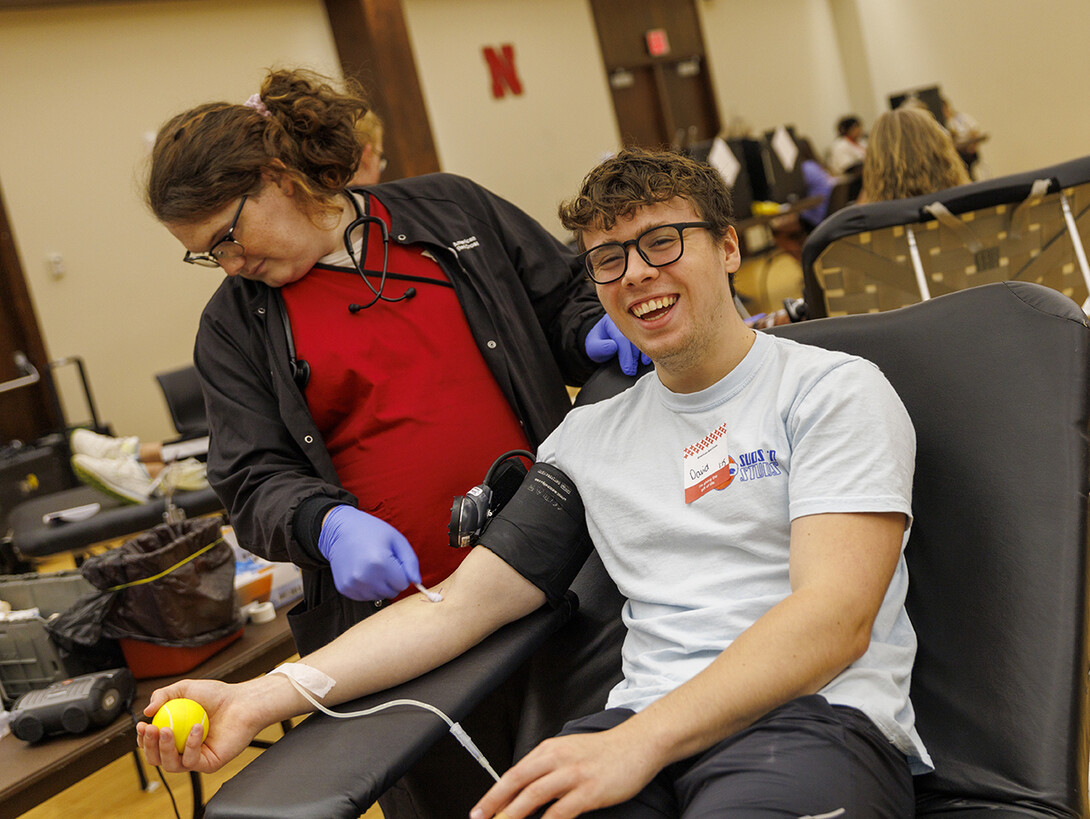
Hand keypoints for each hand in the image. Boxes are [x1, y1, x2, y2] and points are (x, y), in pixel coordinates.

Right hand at [137, 679, 261, 773]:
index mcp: (175, 735)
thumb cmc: (218, 696)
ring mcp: (196, 758)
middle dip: (148, 746)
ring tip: (168, 730)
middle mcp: (183, 749)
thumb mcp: (185, 689)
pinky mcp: (209, 764)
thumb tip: (146, 711)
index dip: (143, 738)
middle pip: (156, 758)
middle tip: (151, 730)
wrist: (243, 702)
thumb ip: (163, 695)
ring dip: (165, 748)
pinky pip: (192, 762)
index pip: (152, 743)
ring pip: (171, 765)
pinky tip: (196, 729)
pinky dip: (190, 745)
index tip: (141, 726)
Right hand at [318, 505, 420, 600]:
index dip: (401, 572)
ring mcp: (353, 584)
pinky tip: (362, 572)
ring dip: (379, 585)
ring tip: (371, 567)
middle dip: (392, 580)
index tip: (393, 561)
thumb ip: (411, 562)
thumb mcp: (397, 540)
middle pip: (392, 592)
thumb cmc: (372, 532)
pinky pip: (365, 597)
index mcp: (380, 563)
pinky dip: (367, 588)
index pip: (403, 584)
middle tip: (383, 563)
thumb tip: (417, 582)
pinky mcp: (344, 588)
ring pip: (379, 597)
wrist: (340, 530)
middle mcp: (365, 577)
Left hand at [470, 728, 658, 818]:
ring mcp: (573, 775)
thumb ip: (548, 768)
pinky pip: (561, 811)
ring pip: (534, 796)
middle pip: (517, 783)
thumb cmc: (605, 751)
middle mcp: (558, 759)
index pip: (514, 772)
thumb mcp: (570, 751)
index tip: (480, 810)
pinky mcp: (590, 791)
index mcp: (550, 749)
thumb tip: (525, 792)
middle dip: (496, 804)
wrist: (638, 744)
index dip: (494, 793)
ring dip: (514, 814)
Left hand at [584, 315, 649, 376]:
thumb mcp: (593, 346)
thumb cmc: (599, 343)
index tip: (627, 369)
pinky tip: (646, 360)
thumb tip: (613, 346)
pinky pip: (650, 337)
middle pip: (634, 336)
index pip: (621, 338)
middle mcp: (625, 319)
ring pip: (644, 336)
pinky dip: (649, 349)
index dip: (625, 354)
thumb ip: (599, 347)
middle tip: (632, 371)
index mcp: (611, 322)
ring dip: (643, 352)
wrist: (604, 338)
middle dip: (634, 355)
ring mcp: (636, 323)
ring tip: (641, 364)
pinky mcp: (643, 328)